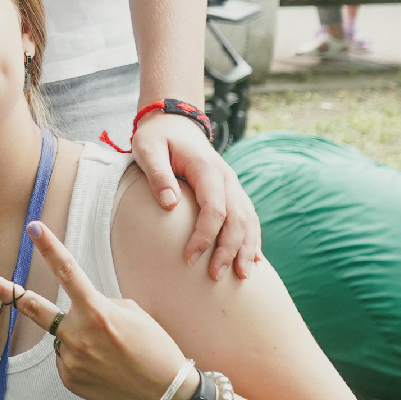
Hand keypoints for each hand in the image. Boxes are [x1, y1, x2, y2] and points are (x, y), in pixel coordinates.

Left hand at [0, 220, 191, 399]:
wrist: (167, 399)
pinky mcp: (69, 380)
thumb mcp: (133, 314)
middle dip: (1, 290)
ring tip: (112, 355)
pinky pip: (68, 359)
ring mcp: (70, 361)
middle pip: (32, 307)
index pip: (68, 272)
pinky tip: (105, 369)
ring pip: (62, 336)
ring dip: (80, 338)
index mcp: (97, 313)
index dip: (49, 248)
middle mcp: (78, 336)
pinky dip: (83, 359)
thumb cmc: (156, 350)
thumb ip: (98, 305)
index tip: (33, 228)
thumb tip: (77, 310)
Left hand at [130, 110, 260, 279]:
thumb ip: (158, 174)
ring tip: (242, 277)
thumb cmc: (157, 138)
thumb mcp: (147, 148)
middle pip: (236, 220)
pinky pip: (249, 217)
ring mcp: (233, 185)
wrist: (174, 122)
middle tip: (215, 277)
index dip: (205, 236)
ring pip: (248, 220)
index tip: (189, 258)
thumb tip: (169, 205)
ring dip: (246, 249)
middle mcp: (227, 178)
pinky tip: (253, 260)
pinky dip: (253, 239)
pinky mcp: (233, 192)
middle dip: (228, 250)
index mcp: (207, 168)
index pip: (214, 209)